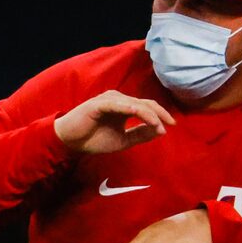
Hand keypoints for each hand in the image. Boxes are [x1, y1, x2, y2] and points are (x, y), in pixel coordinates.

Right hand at [53, 91, 173, 156]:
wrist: (69, 142)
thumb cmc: (93, 140)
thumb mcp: (122, 140)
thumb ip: (140, 134)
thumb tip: (160, 130)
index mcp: (124, 107)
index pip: (147, 107)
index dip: (161, 114)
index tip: (172, 125)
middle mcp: (118, 100)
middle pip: (145, 103)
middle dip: (160, 113)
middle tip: (171, 123)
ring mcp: (109, 100)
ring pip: (135, 104)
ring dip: (148, 114)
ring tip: (158, 125)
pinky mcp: (99, 103)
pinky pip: (119, 105)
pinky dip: (131, 109)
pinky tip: (139, 114)